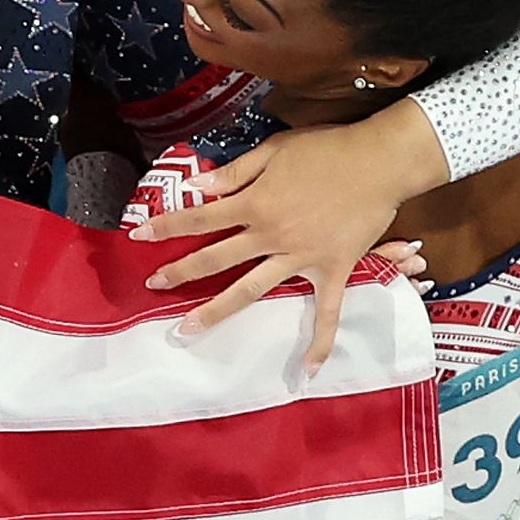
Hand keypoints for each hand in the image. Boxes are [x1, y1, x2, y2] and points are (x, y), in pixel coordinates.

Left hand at [126, 107, 446, 372]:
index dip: (166, 224)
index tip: (138, 235)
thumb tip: (198, 186)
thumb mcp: (275, 150)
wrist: (381, 161)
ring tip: (188, 329)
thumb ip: (235, 172)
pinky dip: (319, 342)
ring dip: (218, 310)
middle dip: (180, 271)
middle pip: (216, 258)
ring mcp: (301, 258)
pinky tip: (308, 370)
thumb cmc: (328, 149)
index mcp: (255, 204)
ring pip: (251, 290)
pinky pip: (327, 313)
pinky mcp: (333, 270)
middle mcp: (271, 236)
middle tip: (152, 285)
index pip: (199, 217)